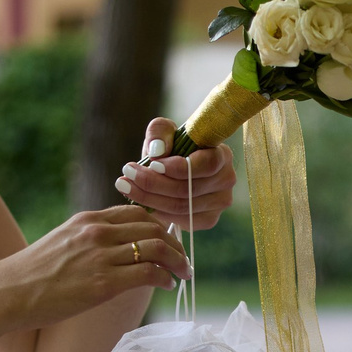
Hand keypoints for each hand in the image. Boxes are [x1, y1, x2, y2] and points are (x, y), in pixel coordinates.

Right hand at [0, 203, 190, 326]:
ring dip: (177, 261)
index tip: (169, 241)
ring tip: (183, 273)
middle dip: (175, 244)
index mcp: (87, 220)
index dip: (159, 226)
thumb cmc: (32, 274)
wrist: (9, 292)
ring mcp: (100, 256)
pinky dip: (165, 277)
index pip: (136, 214)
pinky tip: (167, 285)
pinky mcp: (103, 283)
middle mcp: (97, 232)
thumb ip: (88, 240)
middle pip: (153, 227)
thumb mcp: (62, 243)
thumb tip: (112, 250)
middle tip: (182, 260)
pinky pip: (148, 273)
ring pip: (156, 247)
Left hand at [116, 117, 236, 231]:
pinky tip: (140, 200)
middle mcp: (227, 179)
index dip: (178, 167)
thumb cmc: (171, 148)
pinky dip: (158, 211)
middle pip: (188, 189)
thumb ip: (160, 132)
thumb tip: (158, 150)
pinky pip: (181, 219)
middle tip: (127, 173)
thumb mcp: (164, 132)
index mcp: (222, 154)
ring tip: (125, 185)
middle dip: (153, 182)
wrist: (174, 171)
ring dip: (149, 197)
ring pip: (181, 206)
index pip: (207, 164)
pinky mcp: (209, 219)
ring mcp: (220, 203)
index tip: (151, 163)